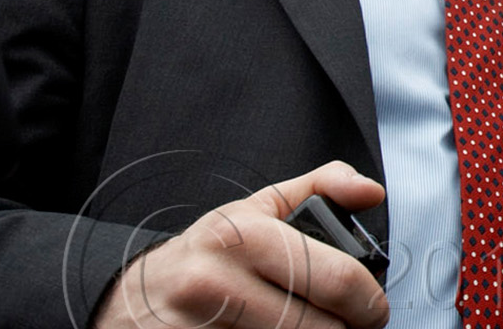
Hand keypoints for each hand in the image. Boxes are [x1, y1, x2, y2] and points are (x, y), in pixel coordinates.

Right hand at [92, 161, 388, 328]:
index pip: (334, 279)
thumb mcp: (259, 209)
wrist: (130, 298)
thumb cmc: (210, 253)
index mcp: (242, 235)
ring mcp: (198, 327)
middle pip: (319, 327)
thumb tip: (372, 191)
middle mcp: (214, 281)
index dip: (367, 303)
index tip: (372, 311)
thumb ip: (322, 188)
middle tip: (353, 327)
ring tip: (313, 328)